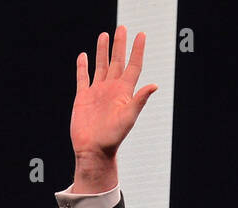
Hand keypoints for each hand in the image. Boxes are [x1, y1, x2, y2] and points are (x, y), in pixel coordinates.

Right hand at [69, 26, 157, 191]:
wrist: (94, 150)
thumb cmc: (113, 138)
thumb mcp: (128, 117)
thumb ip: (140, 100)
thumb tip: (154, 85)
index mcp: (124, 92)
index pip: (133, 66)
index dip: (138, 50)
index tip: (141, 34)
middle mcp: (111, 89)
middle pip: (117, 61)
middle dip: (119, 45)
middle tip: (122, 28)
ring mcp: (97, 92)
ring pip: (100, 66)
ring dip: (102, 51)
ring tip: (104, 36)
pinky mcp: (83, 98)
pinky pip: (83, 78)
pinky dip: (83, 67)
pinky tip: (84, 56)